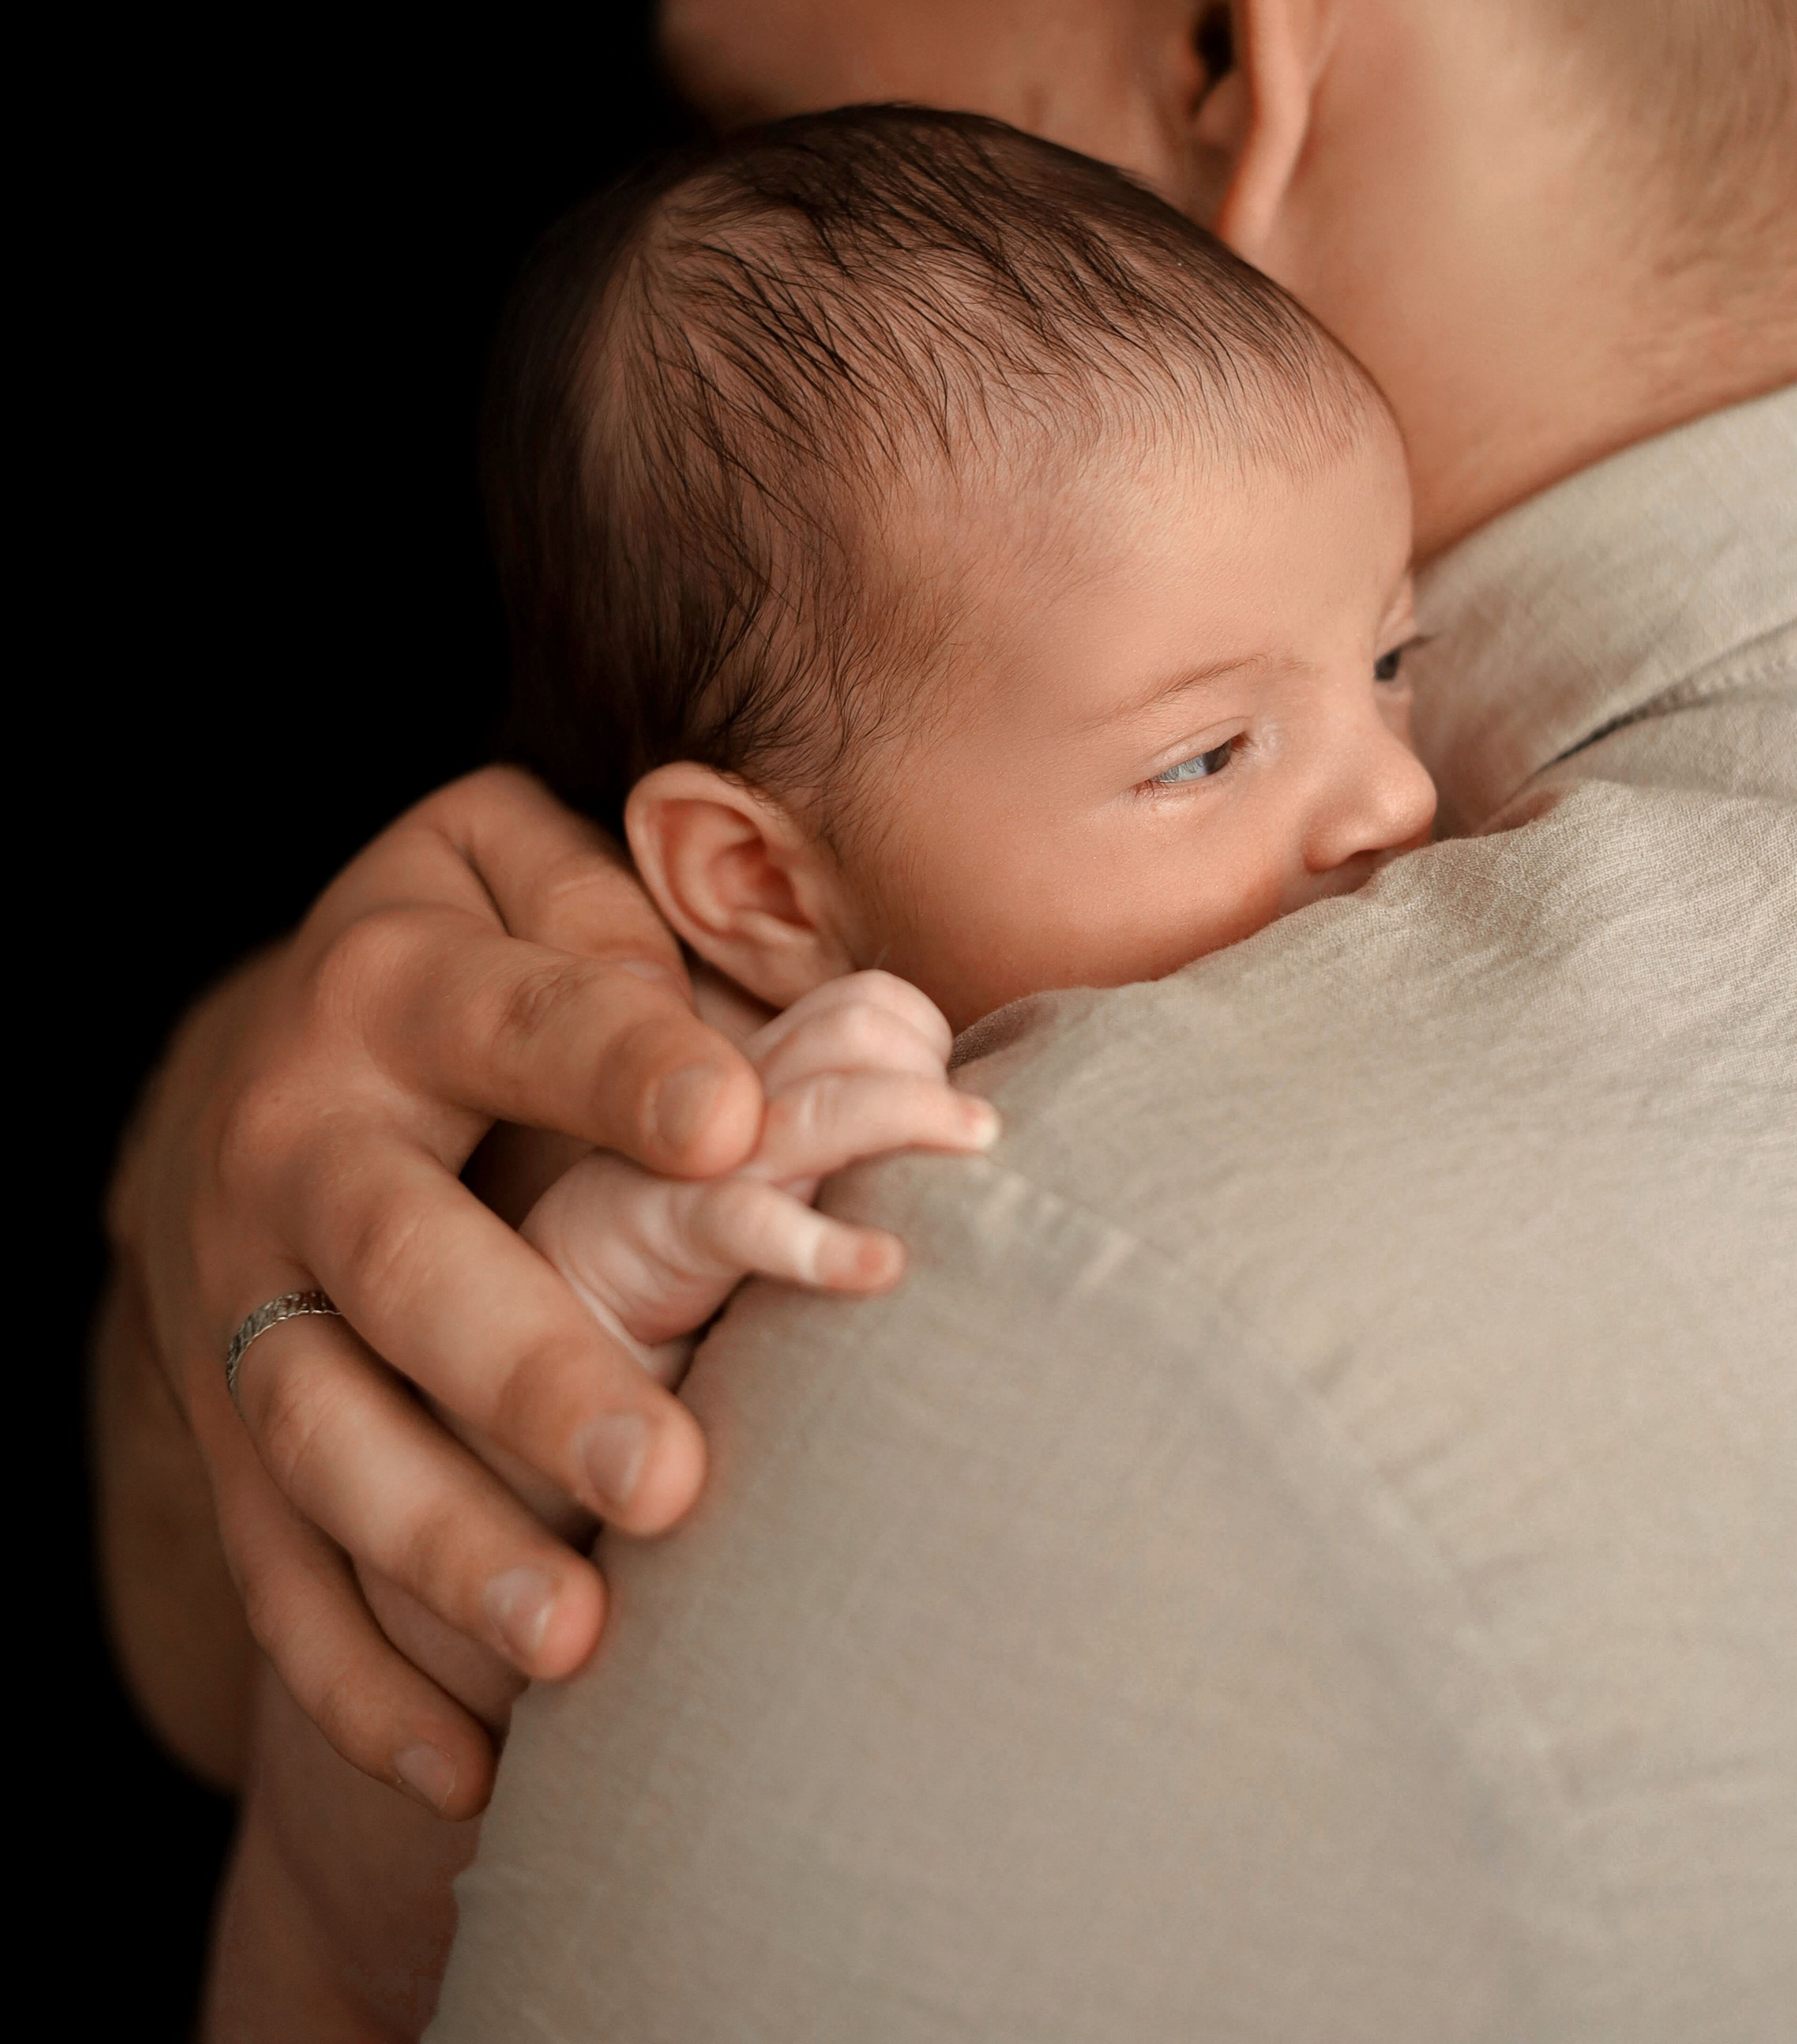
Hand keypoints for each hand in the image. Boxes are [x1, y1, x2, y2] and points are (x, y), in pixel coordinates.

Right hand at [106, 767, 767, 1818]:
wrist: (248, 1066)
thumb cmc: (460, 956)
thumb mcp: (504, 860)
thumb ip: (599, 904)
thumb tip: (701, 1020)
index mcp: (390, 987)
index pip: (514, 1018)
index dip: (618, 1065)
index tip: (739, 1125)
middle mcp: (295, 1146)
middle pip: (397, 1264)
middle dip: (525, 1372)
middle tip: (664, 1474)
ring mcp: (242, 1299)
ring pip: (321, 1440)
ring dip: (441, 1549)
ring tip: (575, 1642)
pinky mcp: (224, 1429)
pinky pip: (274, 1568)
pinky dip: (356, 1681)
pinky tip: (468, 1769)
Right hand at [522, 972, 994, 1370]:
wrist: (510, 1381)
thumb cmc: (656, 1316)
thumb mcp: (757, 1234)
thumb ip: (824, 1188)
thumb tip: (950, 1196)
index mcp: (741, 1095)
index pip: (851, 1012)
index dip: (918, 1038)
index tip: (959, 1118)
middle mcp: (709, 1108)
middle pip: (845, 1027)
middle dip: (922, 1063)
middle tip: (980, 1137)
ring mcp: (672, 1167)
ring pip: (811, 1100)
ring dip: (909, 1113)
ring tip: (976, 1150)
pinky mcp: (640, 1239)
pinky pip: (742, 1217)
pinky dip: (825, 1242)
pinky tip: (881, 1268)